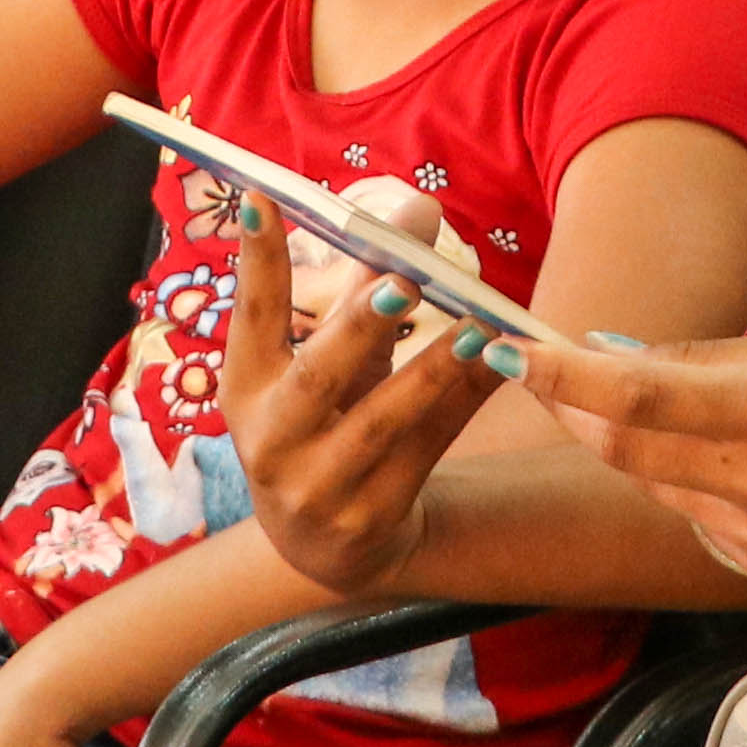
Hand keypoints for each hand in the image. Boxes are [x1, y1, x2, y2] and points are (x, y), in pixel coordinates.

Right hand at [217, 180, 509, 595]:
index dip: (255, 261)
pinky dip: (464, 404)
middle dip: (360, 326)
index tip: (264, 199)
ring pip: (381, 422)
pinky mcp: (369, 518)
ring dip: (433, 373)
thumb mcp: (330, 366)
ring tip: (478, 328)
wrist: (328, 547)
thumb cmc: (326, 425)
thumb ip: (367, 292)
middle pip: (317, 377)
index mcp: (247, 390)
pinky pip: (427, 450)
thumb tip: (420, 208)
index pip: (251, 318)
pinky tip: (499, 365)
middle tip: (404, 280)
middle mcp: (271, 439)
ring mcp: (317, 486)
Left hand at [515, 329, 746, 594]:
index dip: (563, 375)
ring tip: (629, 403)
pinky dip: (675, 481)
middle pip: (623, 447)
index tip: (513, 348)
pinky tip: (708, 459)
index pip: (636, 396)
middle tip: (538, 370)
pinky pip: (686, 516)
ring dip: (624, 443)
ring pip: (649, 483)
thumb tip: (608, 358)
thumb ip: (699, 360)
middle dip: (572, 408)